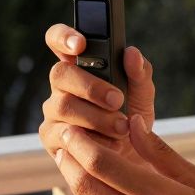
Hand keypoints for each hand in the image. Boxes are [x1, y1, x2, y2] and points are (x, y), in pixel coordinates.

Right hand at [39, 23, 155, 160]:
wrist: (132, 158)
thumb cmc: (132, 118)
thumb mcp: (142, 95)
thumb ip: (140, 73)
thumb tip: (132, 53)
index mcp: (80, 65)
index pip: (58, 40)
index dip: (63, 36)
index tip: (81, 44)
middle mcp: (62, 85)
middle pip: (60, 73)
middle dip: (90, 86)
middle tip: (117, 100)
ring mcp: (53, 110)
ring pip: (63, 106)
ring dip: (96, 117)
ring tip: (121, 128)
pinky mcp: (51, 137)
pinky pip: (63, 135)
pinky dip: (90, 140)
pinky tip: (108, 144)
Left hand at [53, 114, 194, 194]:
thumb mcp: (193, 181)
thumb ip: (159, 152)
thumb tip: (132, 122)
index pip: (102, 163)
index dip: (80, 144)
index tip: (71, 132)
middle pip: (84, 184)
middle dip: (68, 161)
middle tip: (63, 146)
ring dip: (81, 189)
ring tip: (88, 176)